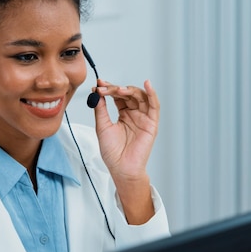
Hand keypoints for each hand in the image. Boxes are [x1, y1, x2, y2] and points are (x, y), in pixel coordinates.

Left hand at [93, 79, 158, 223]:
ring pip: (140, 97)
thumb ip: (100, 109)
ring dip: (130, 90)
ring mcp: (143, 117)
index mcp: (124, 115)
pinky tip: (148, 85)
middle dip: (115, 89)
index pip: (118, 97)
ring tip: (119, 89)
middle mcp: (135, 114)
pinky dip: (152, 94)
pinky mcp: (152, 123)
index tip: (98, 84)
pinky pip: (154, 106)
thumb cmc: (112, 152)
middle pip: (128, 94)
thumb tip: (96, 92)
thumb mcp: (102, 126)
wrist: (121, 168)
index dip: (109, 89)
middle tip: (104, 88)